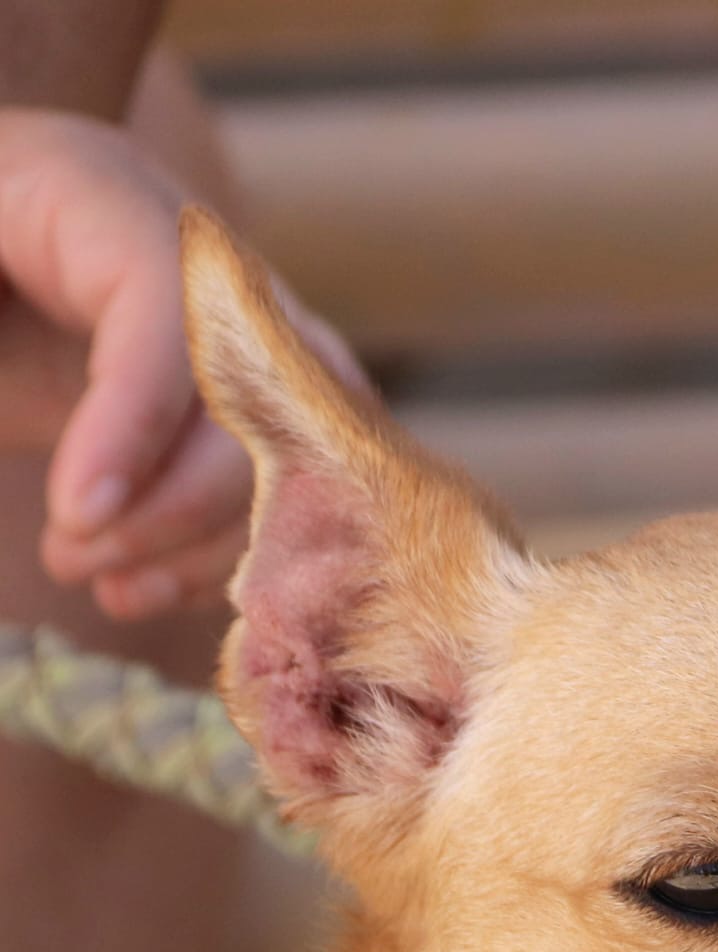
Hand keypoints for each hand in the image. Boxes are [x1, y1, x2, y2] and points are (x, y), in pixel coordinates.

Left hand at [0, 108, 362, 619]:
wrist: (1, 265)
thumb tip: (66, 477)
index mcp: (103, 200)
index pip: (170, 300)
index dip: (137, 413)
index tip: (76, 513)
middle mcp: (209, 268)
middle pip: (255, 394)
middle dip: (172, 504)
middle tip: (70, 555)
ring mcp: (252, 342)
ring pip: (292, 457)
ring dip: (196, 544)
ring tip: (85, 570)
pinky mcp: (261, 416)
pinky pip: (287, 496)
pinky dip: (218, 559)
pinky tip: (136, 588)